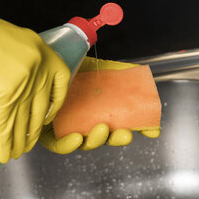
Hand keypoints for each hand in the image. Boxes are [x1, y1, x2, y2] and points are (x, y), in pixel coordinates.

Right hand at [0, 0, 69, 162]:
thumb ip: (7, 64)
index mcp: (38, 48)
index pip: (60, 79)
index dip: (56, 101)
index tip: (50, 113)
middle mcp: (37, 66)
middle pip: (41, 105)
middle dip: (34, 127)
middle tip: (29, 140)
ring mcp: (24, 82)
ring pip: (25, 120)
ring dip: (20, 140)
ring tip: (17, 153)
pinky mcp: (5, 97)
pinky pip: (6, 127)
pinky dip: (3, 144)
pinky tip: (3, 155)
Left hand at [38, 57, 159, 154]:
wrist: (54, 54)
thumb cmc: (79, 64)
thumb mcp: (109, 71)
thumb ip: (131, 83)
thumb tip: (152, 97)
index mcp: (100, 112)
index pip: (118, 128)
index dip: (134, 131)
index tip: (149, 131)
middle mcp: (84, 121)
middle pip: (102, 138)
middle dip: (115, 139)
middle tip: (125, 133)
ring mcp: (66, 127)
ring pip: (82, 143)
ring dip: (95, 141)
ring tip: (102, 129)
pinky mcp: (46, 130)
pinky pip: (57, 144)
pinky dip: (68, 144)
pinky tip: (76, 138)